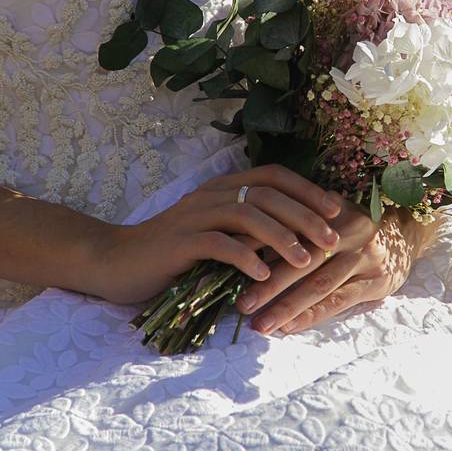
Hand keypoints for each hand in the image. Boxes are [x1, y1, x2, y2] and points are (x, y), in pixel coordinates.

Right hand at [85, 165, 341, 303]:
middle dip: (304, 215)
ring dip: (281, 237)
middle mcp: (209, 195)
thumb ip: (247, 229)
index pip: (272, 175)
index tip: (336, 209)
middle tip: (331, 239)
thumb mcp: (216, 234)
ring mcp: (192, 216)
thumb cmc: (172, 253)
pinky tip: (262, 276)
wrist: (115, 263)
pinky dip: (244, 257)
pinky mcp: (177, 243)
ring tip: (304, 260)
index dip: (306, 189)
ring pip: (246, 214)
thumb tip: (297, 235)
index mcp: (221, 188)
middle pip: (266, 193)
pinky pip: (217, 244)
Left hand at [235, 202, 432, 334]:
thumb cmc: (352, 225)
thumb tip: (241, 239)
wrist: (406, 232)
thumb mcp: (326, 214)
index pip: (289, 228)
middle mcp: (350, 231)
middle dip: (269, 284)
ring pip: (320, 284)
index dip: (258, 246)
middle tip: (241, 305)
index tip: (229, 263)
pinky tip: (290, 327)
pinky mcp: (377, 281)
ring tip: (260, 325)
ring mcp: (365, 257)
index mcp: (330, 211)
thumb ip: (294, 224)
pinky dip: (312, 315)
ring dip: (287, 306)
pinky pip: (339, 301)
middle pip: (302, 260)